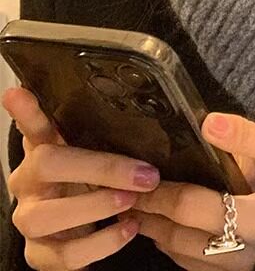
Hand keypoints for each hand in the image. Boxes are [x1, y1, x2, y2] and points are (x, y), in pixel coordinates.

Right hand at [1, 86, 158, 269]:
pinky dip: (100, 244)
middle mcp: (28, 182)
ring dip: (95, 207)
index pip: (34, 127)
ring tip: (132, 202)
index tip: (16, 93)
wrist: (83, 226)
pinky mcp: (38, 253)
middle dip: (101, 169)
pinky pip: (63, 255)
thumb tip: (139, 109)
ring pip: (47, 215)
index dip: (26, 112)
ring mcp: (29, 219)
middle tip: (144, 175)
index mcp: (43, 150)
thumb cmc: (93, 179)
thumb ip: (107, 131)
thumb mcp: (100, 151)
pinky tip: (128, 229)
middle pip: (47, 165)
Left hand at [129, 111, 254, 269]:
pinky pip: (194, 267)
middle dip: (151, 207)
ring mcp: (238, 265)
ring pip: (182, 251)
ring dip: (155, 230)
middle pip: (182, 227)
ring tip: (137, 210)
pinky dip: (172, 248)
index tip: (140, 172)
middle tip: (127, 191)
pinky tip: (162, 232)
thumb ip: (250, 138)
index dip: (162, 190)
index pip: (194, 203)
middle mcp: (245, 243)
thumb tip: (208, 123)